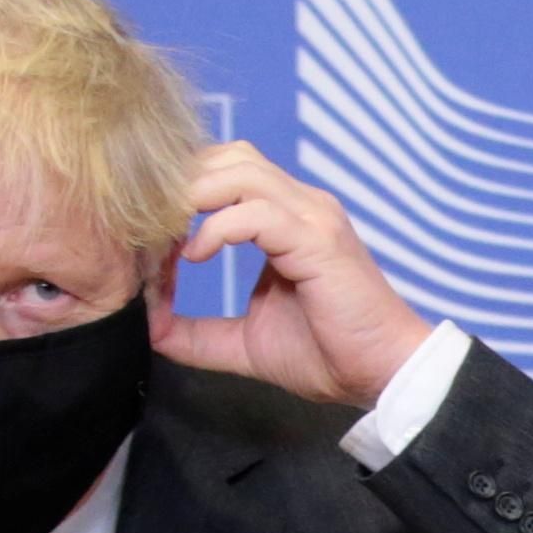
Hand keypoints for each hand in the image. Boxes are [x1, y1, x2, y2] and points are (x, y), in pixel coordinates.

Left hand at [151, 141, 432, 405]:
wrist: (384, 375)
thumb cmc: (329, 356)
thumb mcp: (245, 343)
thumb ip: (197, 332)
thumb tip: (147, 327)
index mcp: (288, 219)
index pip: (224, 173)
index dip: (180, 195)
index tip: (148, 238)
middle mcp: (302, 205)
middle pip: (227, 157)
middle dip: (181, 185)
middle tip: (149, 228)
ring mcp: (312, 218)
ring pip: (239, 170)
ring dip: (193, 197)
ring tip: (168, 237)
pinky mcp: (317, 240)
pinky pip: (254, 212)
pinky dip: (216, 228)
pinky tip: (196, 257)